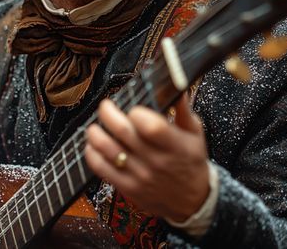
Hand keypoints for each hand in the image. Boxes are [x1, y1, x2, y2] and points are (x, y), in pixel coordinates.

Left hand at [85, 93, 208, 221]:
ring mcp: (140, 175)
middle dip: (108, 114)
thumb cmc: (191, 162)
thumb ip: (183, 109)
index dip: (137, 113)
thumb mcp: (194, 134)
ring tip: (95, 125)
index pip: (151, 126)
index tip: (132, 106)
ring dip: (96, 134)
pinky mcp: (128, 187)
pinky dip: (92, 155)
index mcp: (174, 145)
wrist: (192, 200)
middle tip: (106, 106)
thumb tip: (178, 86)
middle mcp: (156, 160)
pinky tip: (92, 145)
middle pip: (124, 132)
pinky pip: (103, 170)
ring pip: (109, 150)